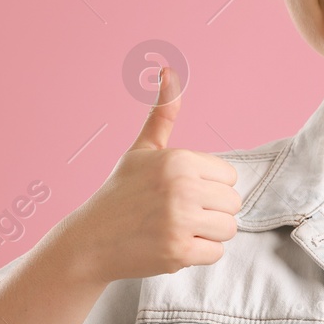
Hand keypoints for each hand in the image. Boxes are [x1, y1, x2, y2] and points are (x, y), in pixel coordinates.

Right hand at [58, 66, 240, 283]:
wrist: (90, 241)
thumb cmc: (120, 194)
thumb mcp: (142, 151)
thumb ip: (162, 115)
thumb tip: (168, 69)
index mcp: (178, 160)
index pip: (229, 177)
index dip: (209, 187)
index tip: (181, 193)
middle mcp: (182, 187)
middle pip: (233, 204)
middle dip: (211, 212)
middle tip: (179, 215)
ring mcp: (181, 220)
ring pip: (228, 229)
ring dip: (207, 234)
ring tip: (177, 229)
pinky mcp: (179, 251)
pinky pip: (216, 253)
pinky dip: (198, 254)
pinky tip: (172, 246)